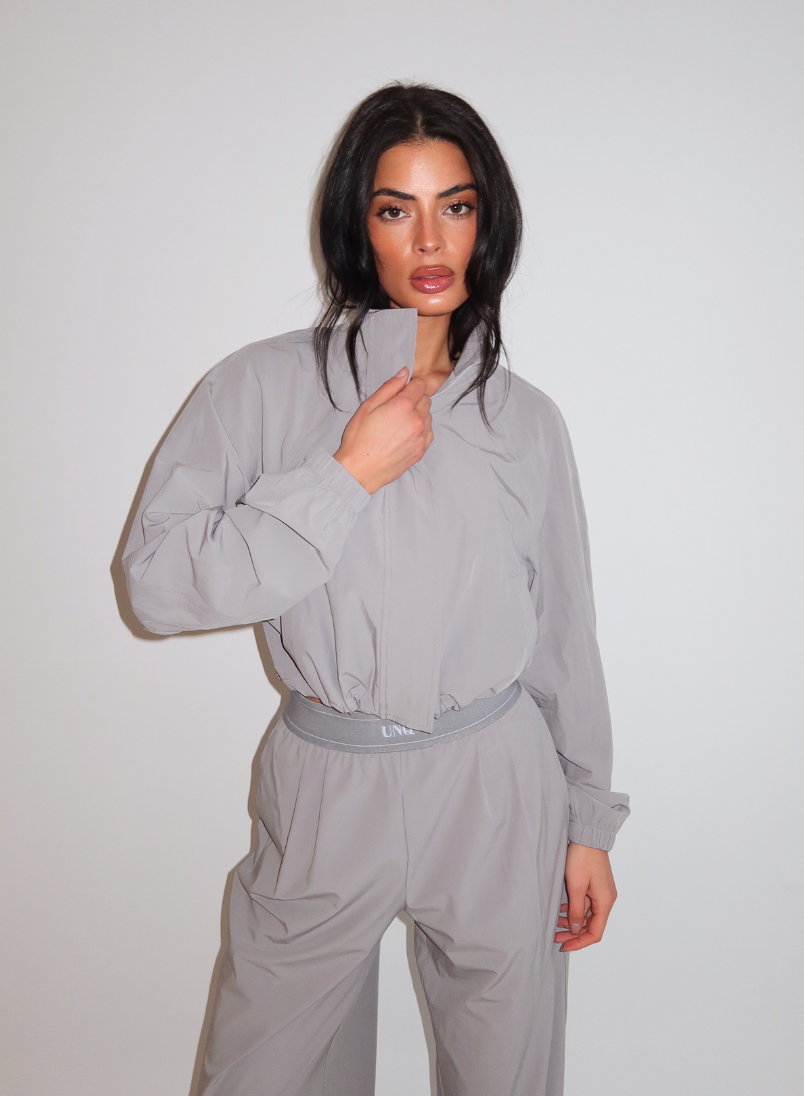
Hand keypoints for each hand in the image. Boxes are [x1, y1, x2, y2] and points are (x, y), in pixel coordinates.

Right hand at [334, 368, 432, 493]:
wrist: (360, 470)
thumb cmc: (359, 439)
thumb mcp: (368, 406)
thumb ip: (389, 387)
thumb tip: (404, 373)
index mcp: (404, 406)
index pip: (421, 385)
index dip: (411, 385)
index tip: (402, 391)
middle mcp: (417, 420)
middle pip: (426, 399)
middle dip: (414, 399)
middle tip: (396, 409)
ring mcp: (421, 437)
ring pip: (428, 416)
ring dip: (418, 415)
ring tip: (399, 424)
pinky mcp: (421, 451)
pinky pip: (428, 433)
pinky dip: (420, 430)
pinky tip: (404, 435)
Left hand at [554, 842, 616, 951]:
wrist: (587, 835)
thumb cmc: (582, 857)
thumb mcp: (576, 886)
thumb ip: (576, 910)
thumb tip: (576, 930)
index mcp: (605, 902)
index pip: (595, 932)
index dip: (580, 942)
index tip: (565, 946)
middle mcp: (605, 900)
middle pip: (591, 926)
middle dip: (574, 934)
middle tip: (555, 937)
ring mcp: (601, 893)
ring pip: (587, 916)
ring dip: (572, 922)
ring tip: (556, 924)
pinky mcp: (594, 886)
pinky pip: (585, 904)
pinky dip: (574, 910)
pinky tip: (561, 910)